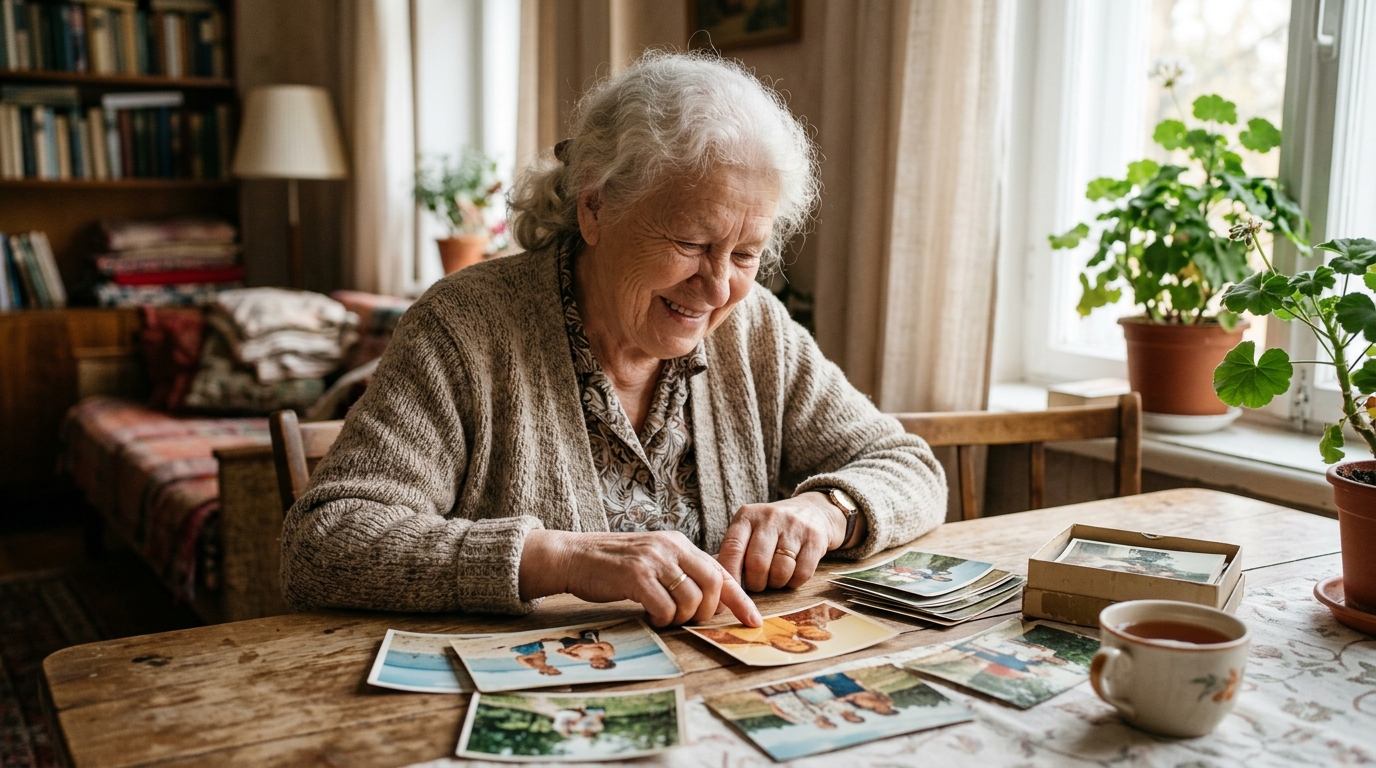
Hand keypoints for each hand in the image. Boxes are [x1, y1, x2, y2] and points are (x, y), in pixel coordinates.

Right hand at [519, 530, 760, 627]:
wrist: (573, 556)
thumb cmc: (613, 565)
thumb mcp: (654, 560)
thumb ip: (680, 573)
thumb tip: (711, 601)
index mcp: (678, 543)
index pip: (720, 571)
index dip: (739, 599)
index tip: (753, 621)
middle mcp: (670, 547)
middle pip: (712, 584)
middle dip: (707, 610)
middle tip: (690, 619)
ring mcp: (653, 560)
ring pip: (690, 598)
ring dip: (681, 617)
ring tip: (665, 617)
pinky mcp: (634, 576)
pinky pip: (664, 607)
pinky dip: (662, 619)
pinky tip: (651, 617)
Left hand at [717, 492, 845, 591]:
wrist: (813, 511)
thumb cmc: (772, 530)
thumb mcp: (750, 531)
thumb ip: (735, 552)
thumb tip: (718, 583)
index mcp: (747, 516)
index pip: (733, 548)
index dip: (730, 574)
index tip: (728, 593)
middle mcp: (769, 517)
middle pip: (757, 564)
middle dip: (756, 583)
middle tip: (758, 583)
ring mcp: (794, 526)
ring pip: (780, 571)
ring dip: (776, 583)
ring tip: (775, 577)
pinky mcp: (814, 538)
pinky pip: (802, 573)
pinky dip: (794, 582)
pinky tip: (792, 574)